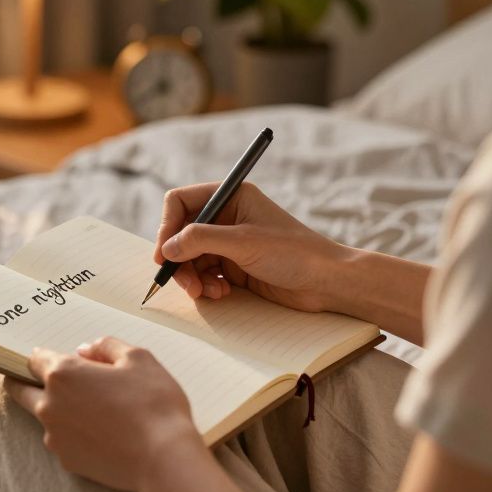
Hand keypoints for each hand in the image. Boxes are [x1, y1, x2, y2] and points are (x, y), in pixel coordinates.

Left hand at [5, 337, 208, 491]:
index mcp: (63, 374)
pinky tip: (101, 434)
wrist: (163, 459)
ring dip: (56, 410)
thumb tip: (86, 350)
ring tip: (92, 411)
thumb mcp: (138, 359)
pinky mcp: (67, 462)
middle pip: (20, 390)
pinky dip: (73, 435)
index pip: (34, 359)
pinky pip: (62, 441)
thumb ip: (107, 346)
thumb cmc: (154, 404)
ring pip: (43, 418)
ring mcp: (55, 437)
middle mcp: (50, 405)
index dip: (44, 356)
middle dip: (25, 382)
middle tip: (41, 380)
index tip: (50, 358)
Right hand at [153, 181, 348, 311]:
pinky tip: (221, 294)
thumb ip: (201, 240)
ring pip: (190, 258)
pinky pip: (204, 274)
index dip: (167, 226)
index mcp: (231, 197)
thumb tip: (167, 248)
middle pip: (181, 234)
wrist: (327, 283)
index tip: (164, 253)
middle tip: (184, 283)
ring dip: (192, 277)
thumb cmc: (294, 253)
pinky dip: (206, 286)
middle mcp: (227, 217)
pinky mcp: (234, 266)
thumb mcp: (244, 242)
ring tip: (207, 292)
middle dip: (179, 259)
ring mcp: (229, 242)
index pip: (181, 202)